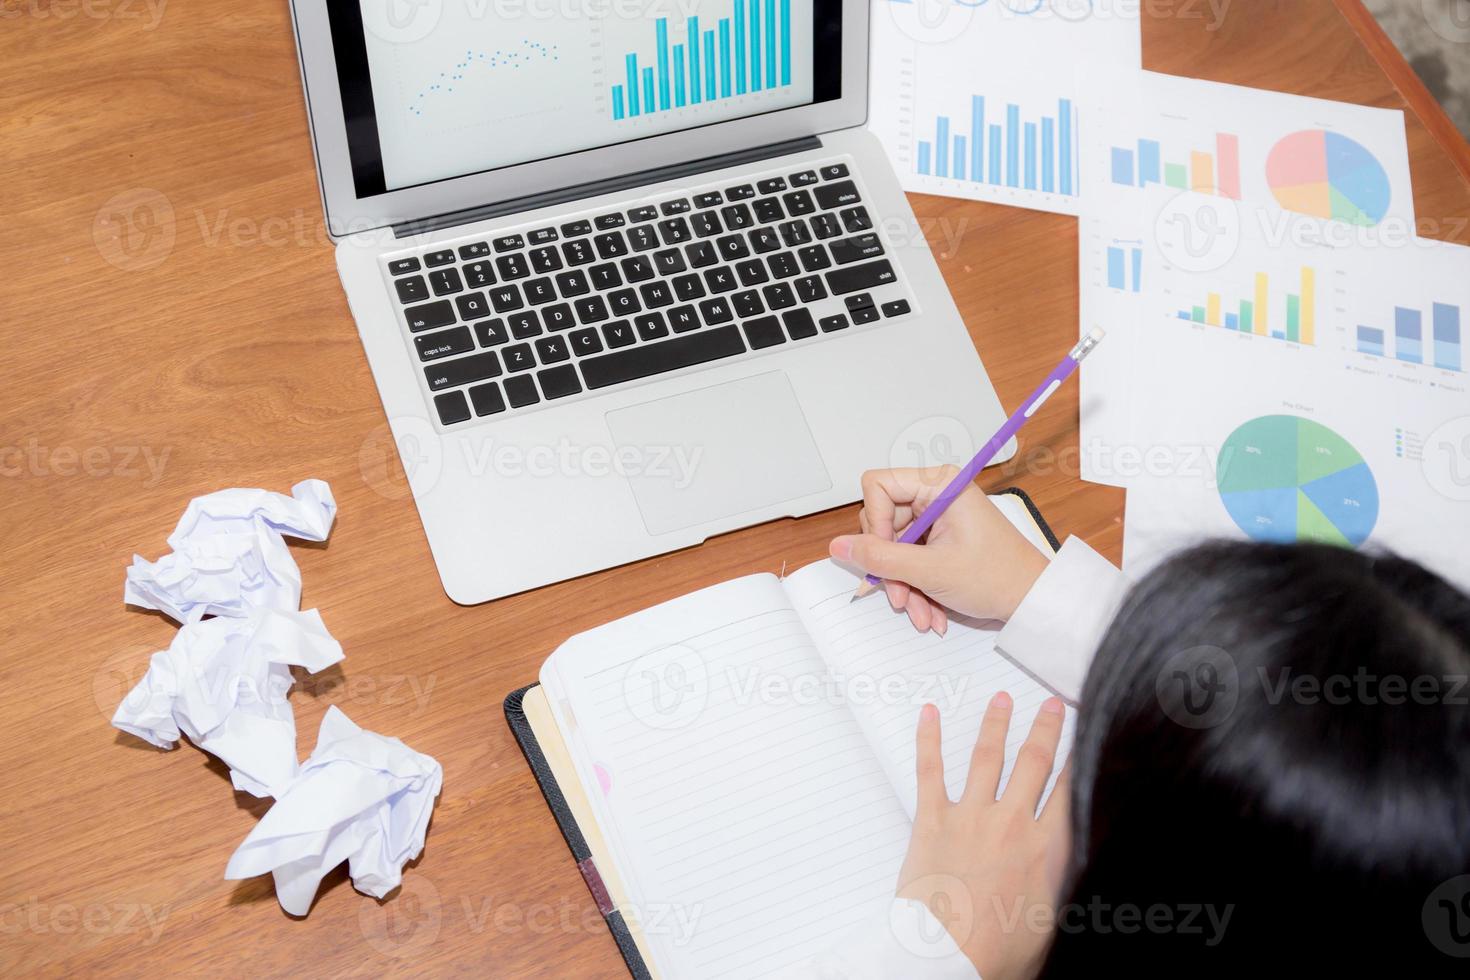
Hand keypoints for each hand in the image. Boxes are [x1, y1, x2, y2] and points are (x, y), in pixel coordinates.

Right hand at [829, 467, 1049, 632]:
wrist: (1031, 600)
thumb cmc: (998, 576)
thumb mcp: (930, 570)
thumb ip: (879, 557)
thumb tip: (839, 546)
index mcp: (939, 484)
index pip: (877, 485)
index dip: (874, 522)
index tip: (884, 554)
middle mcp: (937, 495)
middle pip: (883, 520)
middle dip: (890, 564)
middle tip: (900, 595)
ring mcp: (938, 517)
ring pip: (894, 545)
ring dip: (902, 583)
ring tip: (921, 612)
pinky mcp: (940, 537)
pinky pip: (910, 557)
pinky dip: (915, 585)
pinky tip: (929, 610)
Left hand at [896, 695, 1070, 979]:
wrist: (945, 959)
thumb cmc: (998, 952)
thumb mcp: (1055, 923)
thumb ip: (1069, 884)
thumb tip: (1088, 866)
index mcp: (1046, 849)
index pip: (1071, 789)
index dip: (1082, 756)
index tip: (1089, 731)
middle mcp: (1011, 823)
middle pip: (1033, 762)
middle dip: (1045, 729)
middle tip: (1050, 705)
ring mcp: (970, 817)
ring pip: (986, 757)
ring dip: (996, 724)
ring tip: (1003, 699)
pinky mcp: (932, 821)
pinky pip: (930, 771)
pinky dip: (929, 739)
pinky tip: (929, 715)